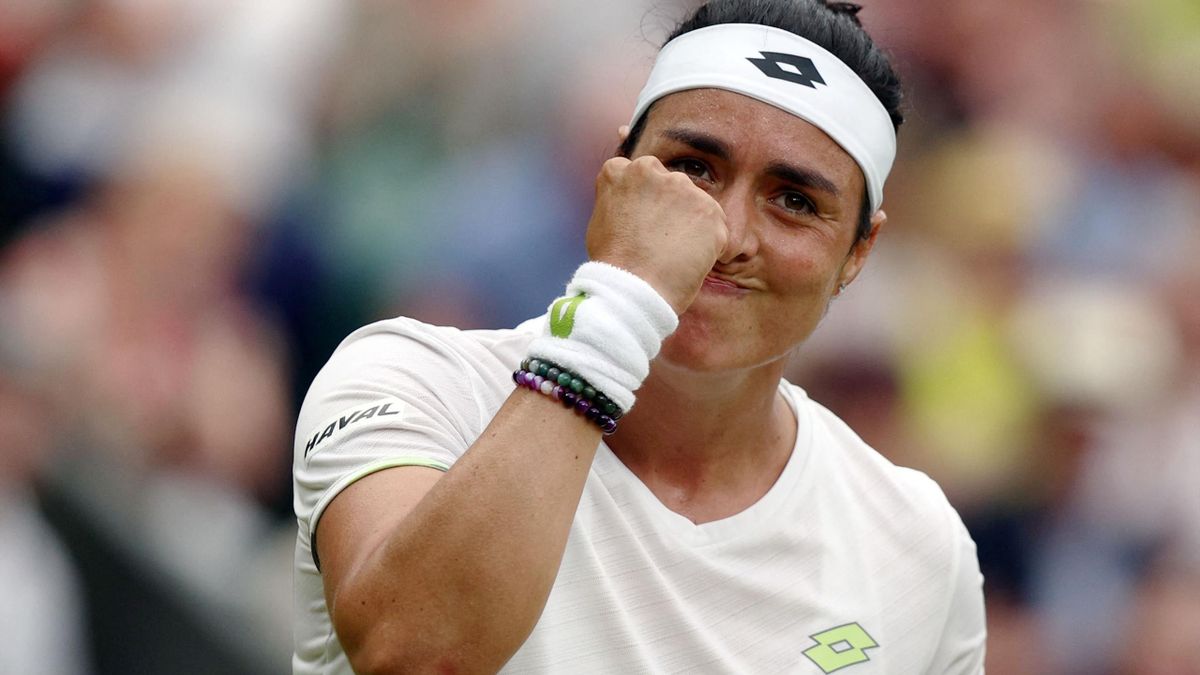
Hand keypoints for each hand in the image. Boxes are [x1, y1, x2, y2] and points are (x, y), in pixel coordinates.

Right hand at [585, 155, 727, 314]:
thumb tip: (635, 204)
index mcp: (619, 171)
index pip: (641, 175)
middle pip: (671, 186)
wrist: (633, 290)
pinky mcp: (709, 209)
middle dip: (672, 209)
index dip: (647, 201)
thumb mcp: (601, 221)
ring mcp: (682, 187)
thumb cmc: (613, 265)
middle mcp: (650, 170)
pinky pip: (717, 228)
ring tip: (675, 256)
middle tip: (662, 242)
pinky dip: (711, 245)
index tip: (645, 222)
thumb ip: (620, 201)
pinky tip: (691, 263)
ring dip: (692, 226)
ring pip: (696, 205)